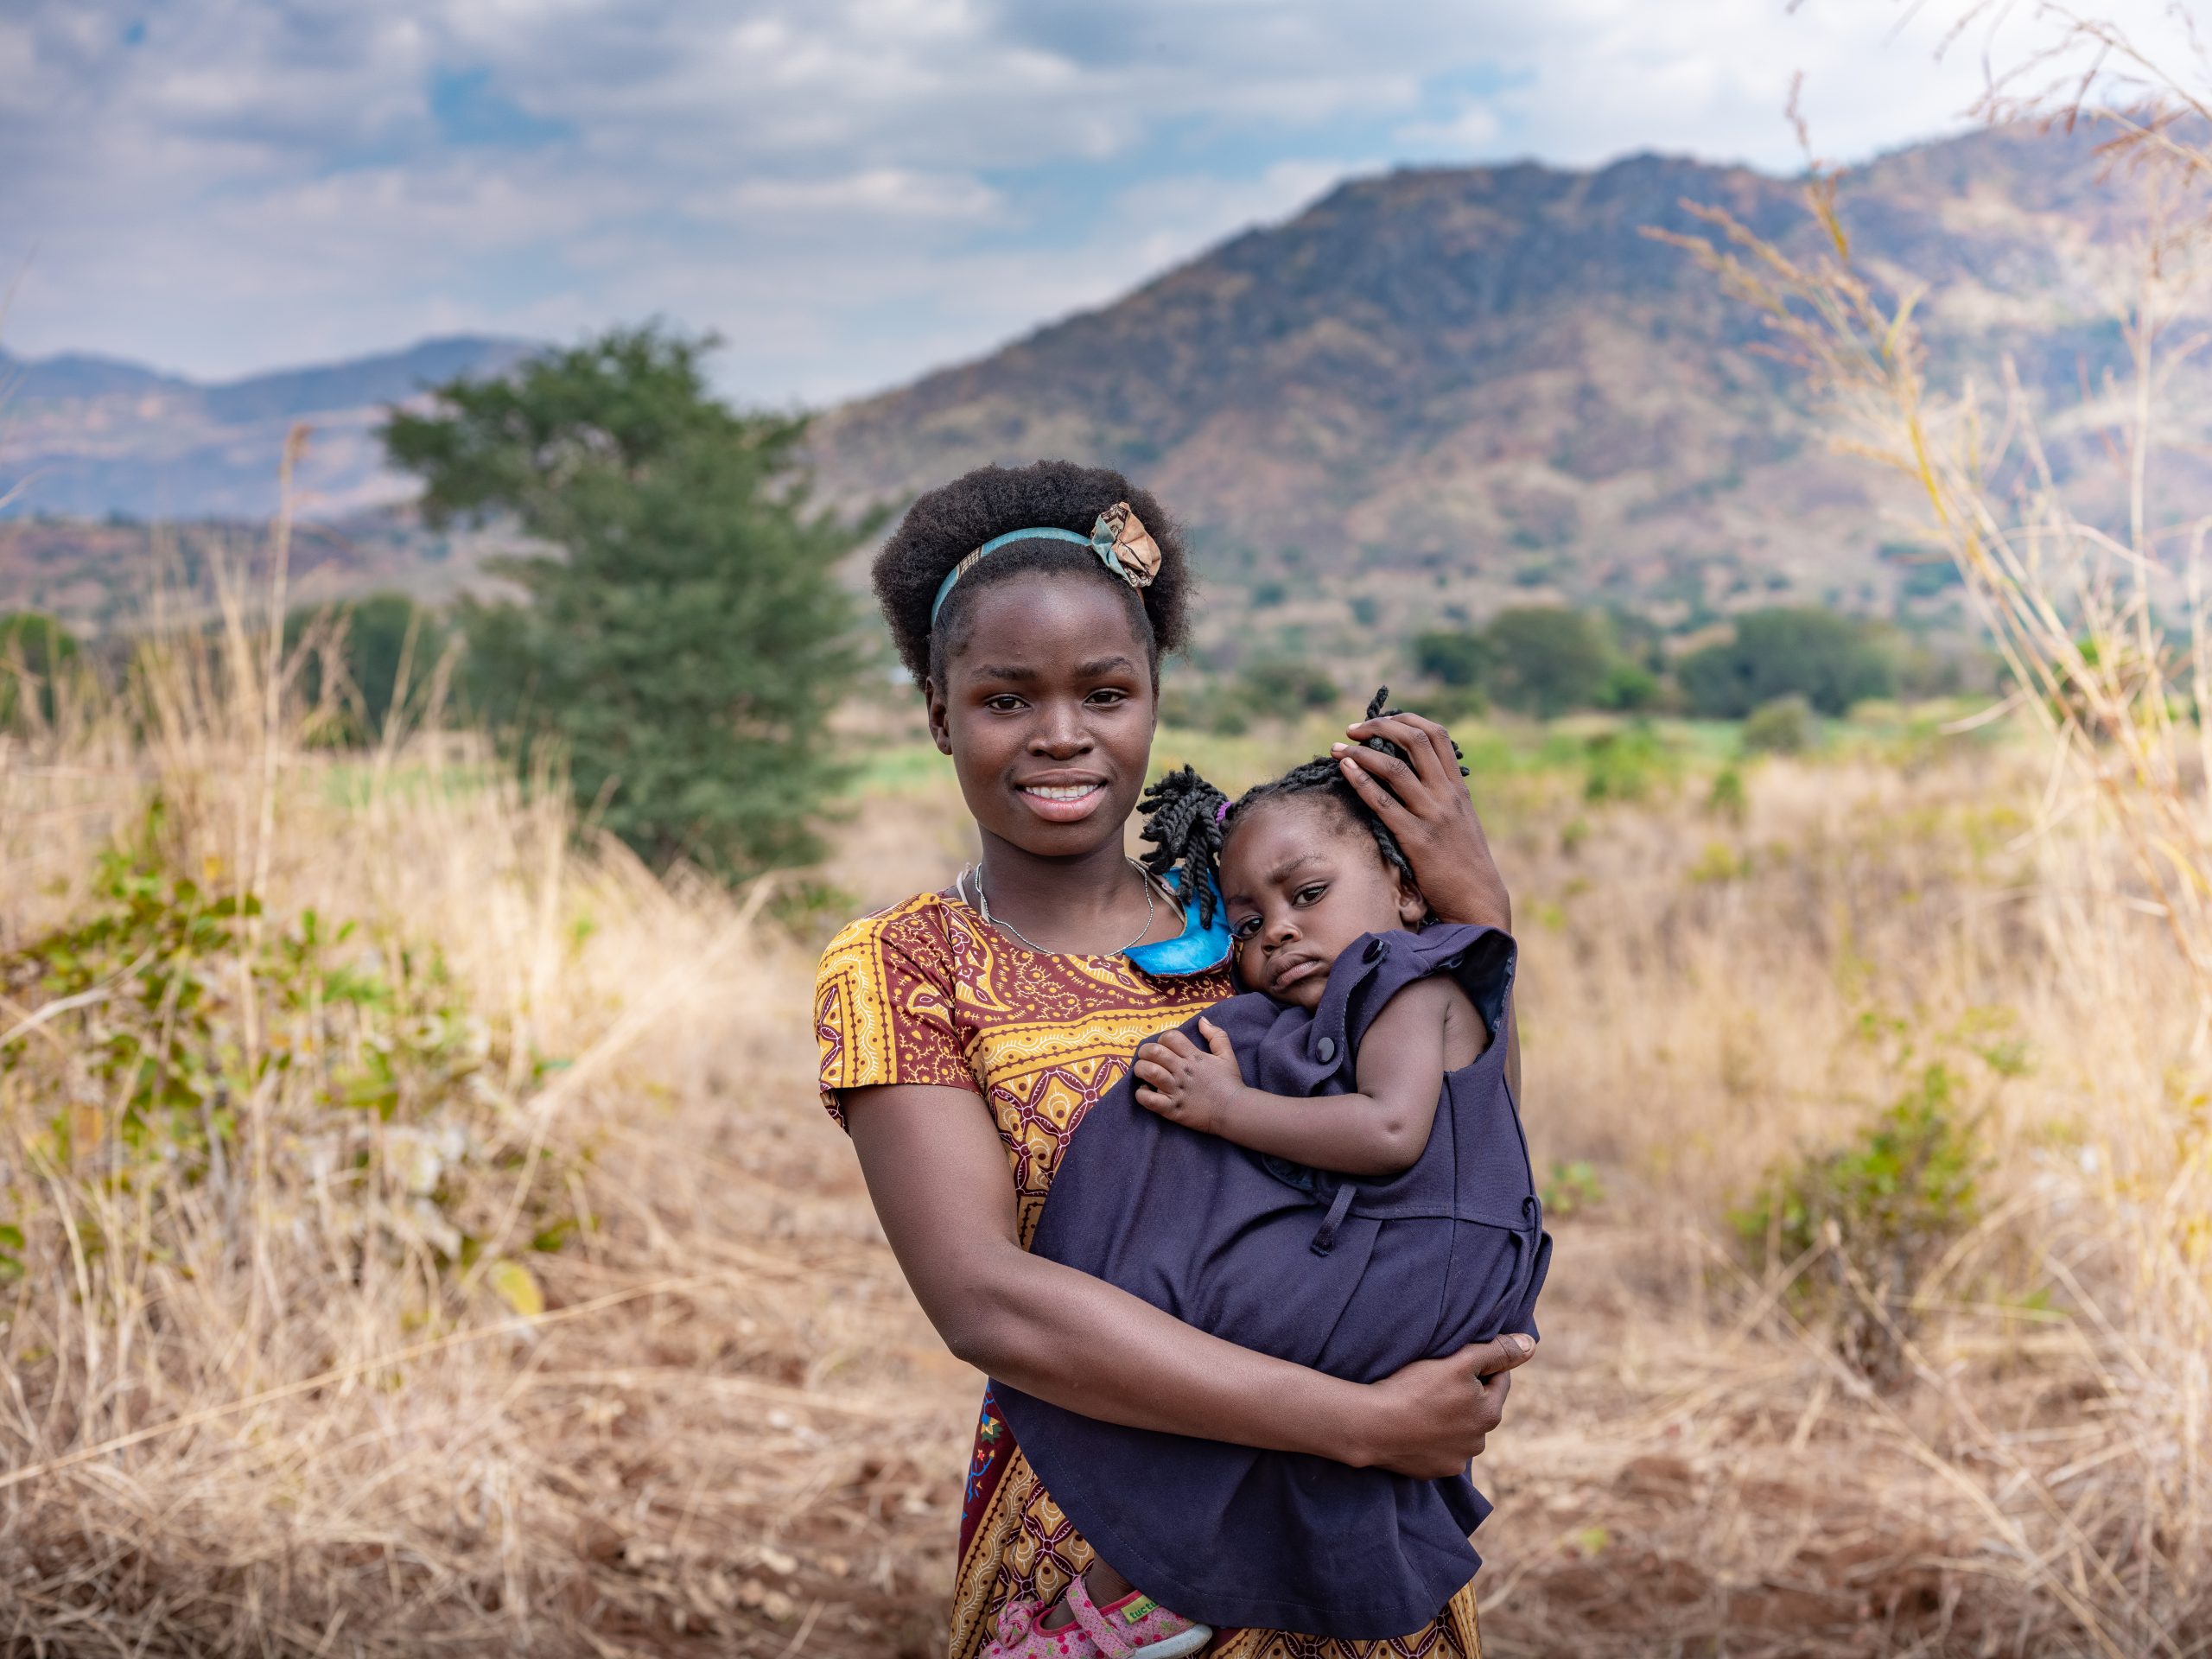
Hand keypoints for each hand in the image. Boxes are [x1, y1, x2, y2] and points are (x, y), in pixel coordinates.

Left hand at [1132, 1018, 1243, 1135]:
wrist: (1234, 1111)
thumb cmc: (1230, 1083)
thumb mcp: (1227, 1054)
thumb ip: (1216, 1035)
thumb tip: (1201, 1020)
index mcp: (1194, 1056)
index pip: (1170, 1037)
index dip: (1163, 1039)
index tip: (1164, 1048)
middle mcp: (1183, 1070)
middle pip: (1154, 1052)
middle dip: (1145, 1052)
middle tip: (1147, 1059)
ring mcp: (1176, 1090)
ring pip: (1149, 1072)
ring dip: (1141, 1070)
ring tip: (1143, 1074)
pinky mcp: (1172, 1109)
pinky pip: (1149, 1100)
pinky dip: (1141, 1095)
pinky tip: (1145, 1092)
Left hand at [1333, 711, 1509, 931]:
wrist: (1477, 900)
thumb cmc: (1464, 864)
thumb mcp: (1461, 821)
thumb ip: (1442, 797)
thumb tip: (1412, 778)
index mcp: (1458, 787)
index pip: (1436, 735)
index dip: (1405, 720)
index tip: (1380, 721)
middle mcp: (1447, 794)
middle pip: (1414, 740)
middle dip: (1379, 727)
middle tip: (1352, 730)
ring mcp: (1433, 815)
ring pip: (1395, 768)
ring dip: (1360, 753)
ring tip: (1337, 748)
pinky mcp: (1417, 839)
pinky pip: (1383, 803)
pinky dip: (1361, 782)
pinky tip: (1344, 770)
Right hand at [1361, 1333, 1534, 1477]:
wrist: (1372, 1426)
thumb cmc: (1415, 1389)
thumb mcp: (1459, 1362)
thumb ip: (1496, 1351)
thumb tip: (1530, 1343)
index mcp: (1489, 1414)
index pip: (1497, 1379)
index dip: (1478, 1364)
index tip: (1454, 1361)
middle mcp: (1478, 1443)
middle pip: (1479, 1407)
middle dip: (1465, 1393)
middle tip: (1435, 1380)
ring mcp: (1455, 1460)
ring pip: (1460, 1429)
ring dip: (1450, 1417)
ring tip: (1422, 1403)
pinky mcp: (1433, 1471)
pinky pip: (1440, 1448)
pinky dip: (1432, 1437)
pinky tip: (1415, 1424)